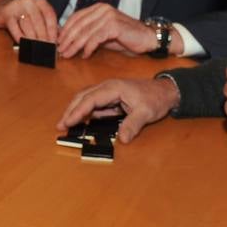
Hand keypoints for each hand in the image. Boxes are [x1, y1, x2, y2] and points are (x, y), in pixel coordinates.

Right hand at [0, 0, 57, 44]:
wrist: (2, 8)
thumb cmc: (23, 14)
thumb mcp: (37, 15)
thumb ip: (47, 24)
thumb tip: (57, 38)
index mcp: (40, 2)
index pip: (50, 16)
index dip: (53, 30)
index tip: (54, 42)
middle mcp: (30, 2)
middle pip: (39, 21)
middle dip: (43, 36)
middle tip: (45, 47)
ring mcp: (17, 6)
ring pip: (27, 25)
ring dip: (32, 38)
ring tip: (36, 47)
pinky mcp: (7, 14)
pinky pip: (15, 28)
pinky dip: (20, 37)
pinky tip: (23, 43)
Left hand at [57, 3, 179, 58]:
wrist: (148, 39)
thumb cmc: (125, 38)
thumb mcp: (103, 35)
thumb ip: (88, 34)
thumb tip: (68, 40)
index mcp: (98, 8)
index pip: (75, 17)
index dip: (65, 30)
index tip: (57, 42)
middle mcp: (102, 9)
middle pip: (78, 24)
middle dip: (67, 39)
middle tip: (60, 51)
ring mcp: (108, 16)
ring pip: (85, 32)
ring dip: (74, 45)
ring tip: (68, 54)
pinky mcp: (114, 25)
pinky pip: (96, 38)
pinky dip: (88, 47)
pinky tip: (85, 55)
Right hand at [58, 78, 179, 143]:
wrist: (165, 91)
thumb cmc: (156, 98)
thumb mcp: (146, 112)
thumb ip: (133, 124)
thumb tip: (123, 139)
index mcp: (113, 88)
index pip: (90, 99)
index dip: (77, 111)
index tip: (67, 122)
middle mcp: (108, 87)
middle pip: (82, 97)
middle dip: (70, 110)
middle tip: (60, 125)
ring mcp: (108, 92)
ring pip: (86, 99)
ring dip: (76, 111)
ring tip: (67, 124)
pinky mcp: (111, 97)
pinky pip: (94, 104)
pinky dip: (86, 112)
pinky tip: (83, 121)